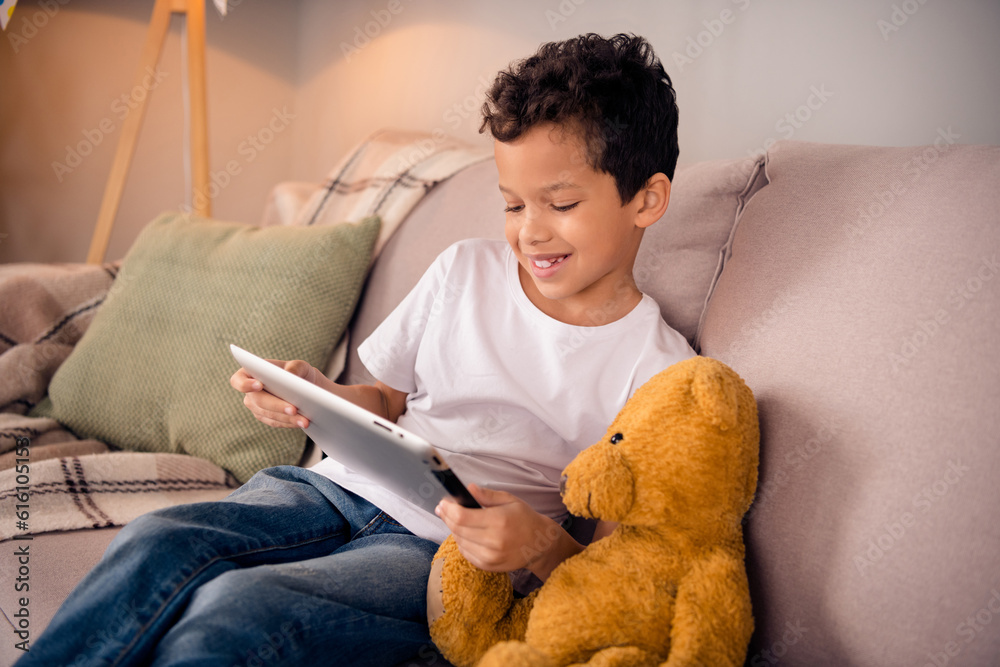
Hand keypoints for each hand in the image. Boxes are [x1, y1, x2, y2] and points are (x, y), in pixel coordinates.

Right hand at [230, 359, 317, 428]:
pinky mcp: (266, 417)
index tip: (259, 385)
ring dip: (287, 418)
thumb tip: (289, 375)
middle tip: (294, 409)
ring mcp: (256, 406)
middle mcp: (250, 392)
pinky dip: (289, 423)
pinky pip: (275, 422)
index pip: (239, 380)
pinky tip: (301, 422)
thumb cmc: (298, 372)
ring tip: (304, 420)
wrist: (306, 388)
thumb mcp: (300, 365)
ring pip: (268, 414)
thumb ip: (295, 367)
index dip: (245, 384)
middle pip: (258, 400)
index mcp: (251, 373)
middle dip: (277, 405)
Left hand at [435, 484, 578, 576]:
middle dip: (447, 517)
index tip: (443, 502)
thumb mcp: (510, 500)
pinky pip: (466, 553)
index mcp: (499, 521)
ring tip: (455, 519)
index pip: (462, 517)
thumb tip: (468, 489)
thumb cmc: (525, 519)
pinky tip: (466, 534)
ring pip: (460, 542)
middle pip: (458, 529)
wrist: (539, 544)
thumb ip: (487, 495)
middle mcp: (494, 541)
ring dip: (453, 530)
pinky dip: (462, 542)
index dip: (449, 509)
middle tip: (443, 508)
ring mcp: (491, 556)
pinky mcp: (489, 566)